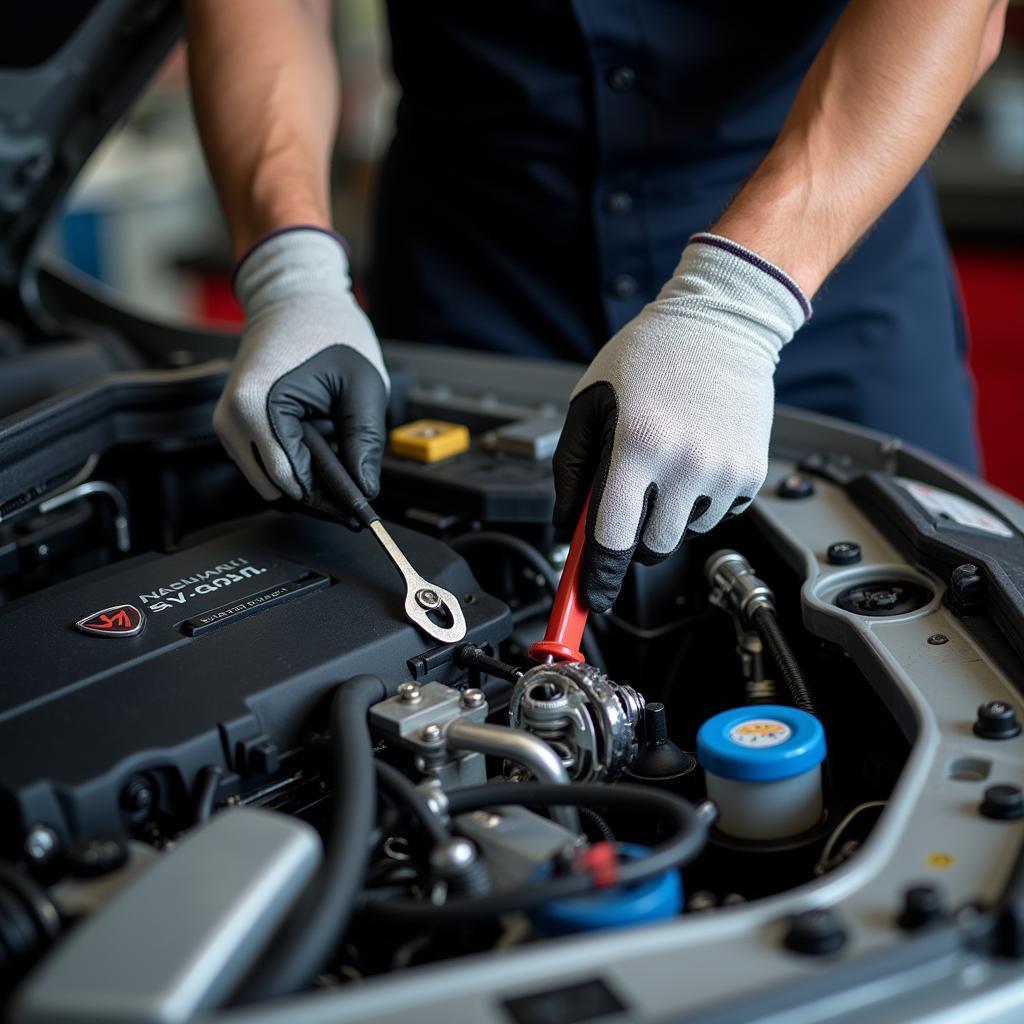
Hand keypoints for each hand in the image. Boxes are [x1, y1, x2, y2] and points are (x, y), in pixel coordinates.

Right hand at [214, 228, 389, 513]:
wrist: (294, 296)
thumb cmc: (325, 328)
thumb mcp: (362, 388)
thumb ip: (365, 443)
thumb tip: (366, 489)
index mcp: (258, 407)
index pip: (293, 482)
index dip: (330, 502)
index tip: (359, 516)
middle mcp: (231, 420)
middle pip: (276, 490)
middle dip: (317, 498)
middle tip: (356, 499)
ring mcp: (227, 424)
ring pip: (268, 482)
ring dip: (304, 484)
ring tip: (342, 472)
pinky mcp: (233, 425)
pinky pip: (263, 464)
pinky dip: (292, 468)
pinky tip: (321, 459)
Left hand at [553, 233, 809, 611]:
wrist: (721, 323)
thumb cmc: (649, 356)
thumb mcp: (591, 401)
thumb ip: (573, 468)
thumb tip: (569, 527)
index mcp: (637, 443)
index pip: (612, 536)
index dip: (597, 576)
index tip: (590, 598)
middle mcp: (685, 461)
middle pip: (651, 545)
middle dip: (632, 533)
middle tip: (631, 495)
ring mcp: (723, 470)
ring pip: (684, 532)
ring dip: (668, 513)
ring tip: (668, 460)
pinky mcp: (751, 473)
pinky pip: (717, 514)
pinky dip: (701, 499)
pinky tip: (696, 456)